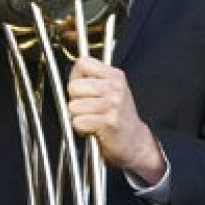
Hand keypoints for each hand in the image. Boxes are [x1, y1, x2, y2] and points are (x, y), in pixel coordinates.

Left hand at [66, 56, 165, 182]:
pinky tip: (93, 129)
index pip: (83, 63)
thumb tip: (70, 75)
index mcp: (115, 76)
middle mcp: (116, 87)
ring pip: (73, 106)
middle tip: (88, 109)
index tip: (82, 89)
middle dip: (74, 100)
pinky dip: (81, 128)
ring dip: (77, 117)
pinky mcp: (109, 122)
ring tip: (92, 119)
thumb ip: (90, 80)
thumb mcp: (109, 91)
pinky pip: (78, 122)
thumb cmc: (116, 116)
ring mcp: (114, 104)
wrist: (134, 141)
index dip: (76, 77)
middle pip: (74, 87)